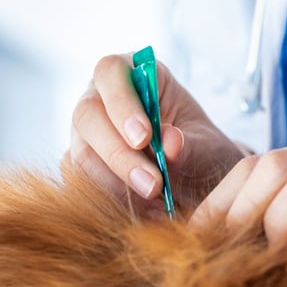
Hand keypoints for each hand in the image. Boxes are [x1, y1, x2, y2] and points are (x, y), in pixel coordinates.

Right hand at [67, 53, 245, 209]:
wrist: (196, 184)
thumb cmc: (201, 152)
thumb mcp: (208, 146)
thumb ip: (192, 145)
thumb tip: (170, 144)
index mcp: (131, 73)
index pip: (112, 72)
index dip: (123, 103)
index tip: (146, 138)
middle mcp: (99, 98)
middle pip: (87, 116)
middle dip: (119, 155)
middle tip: (152, 185)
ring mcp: (83, 133)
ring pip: (79, 155)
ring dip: (115, 185)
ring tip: (156, 205)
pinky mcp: (78, 166)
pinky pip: (78, 183)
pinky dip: (108, 201)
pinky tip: (142, 213)